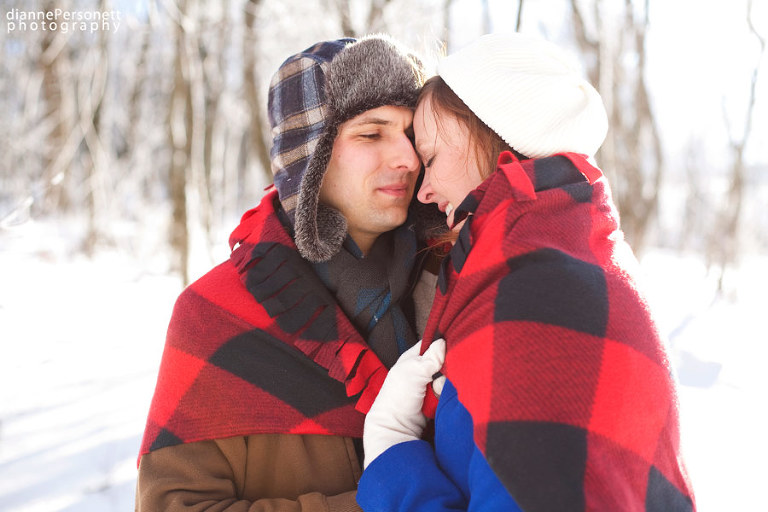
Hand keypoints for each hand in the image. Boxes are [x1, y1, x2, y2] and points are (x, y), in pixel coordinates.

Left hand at [363, 338, 445, 468]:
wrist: (397, 430)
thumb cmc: (398, 396)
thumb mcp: (414, 370)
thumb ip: (431, 357)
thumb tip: (444, 341)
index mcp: (413, 357)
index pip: (432, 344)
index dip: (443, 344)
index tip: (453, 347)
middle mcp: (423, 370)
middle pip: (445, 361)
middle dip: (447, 368)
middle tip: (438, 377)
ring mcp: (430, 387)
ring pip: (450, 378)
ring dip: (446, 385)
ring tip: (435, 393)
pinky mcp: (437, 401)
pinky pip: (450, 393)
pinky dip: (447, 396)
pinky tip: (439, 401)